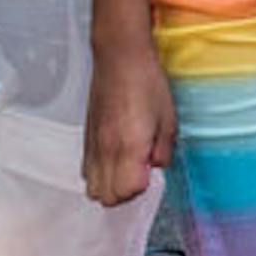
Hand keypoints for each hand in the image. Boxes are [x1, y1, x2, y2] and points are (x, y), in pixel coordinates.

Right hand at [84, 35, 175, 206]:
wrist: (120, 58)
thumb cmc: (146, 83)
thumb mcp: (169, 119)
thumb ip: (164, 151)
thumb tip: (157, 167)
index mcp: (129, 147)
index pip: (128, 191)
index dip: (143, 188)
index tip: (152, 174)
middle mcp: (106, 150)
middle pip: (107, 197)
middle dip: (126, 193)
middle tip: (141, 174)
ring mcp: (93, 146)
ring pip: (93, 188)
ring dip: (110, 186)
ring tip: (127, 168)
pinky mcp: (86, 138)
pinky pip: (86, 170)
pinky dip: (99, 173)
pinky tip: (114, 159)